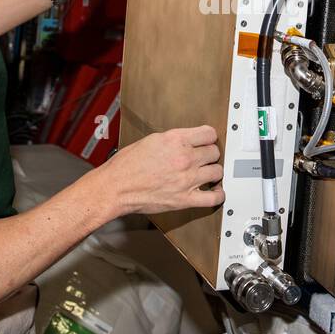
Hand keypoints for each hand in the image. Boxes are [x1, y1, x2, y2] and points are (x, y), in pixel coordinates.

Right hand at [95, 125, 223, 216]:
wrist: (116, 187)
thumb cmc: (127, 166)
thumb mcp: (151, 141)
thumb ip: (173, 140)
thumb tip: (187, 140)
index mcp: (175, 140)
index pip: (209, 133)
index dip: (208, 138)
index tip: (207, 142)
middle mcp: (184, 158)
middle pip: (214, 152)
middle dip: (209, 154)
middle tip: (203, 158)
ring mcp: (187, 179)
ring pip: (217, 172)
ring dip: (213, 172)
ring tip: (207, 173)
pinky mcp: (185, 199)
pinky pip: (214, 198)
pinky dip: (218, 195)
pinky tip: (215, 191)